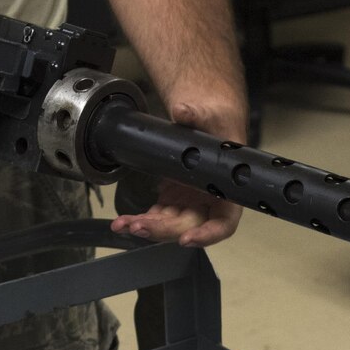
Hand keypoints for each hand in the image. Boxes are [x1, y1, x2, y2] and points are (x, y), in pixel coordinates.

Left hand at [112, 99, 245, 246]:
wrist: (206, 122)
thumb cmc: (217, 124)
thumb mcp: (211, 117)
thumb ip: (198, 115)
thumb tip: (182, 111)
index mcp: (227, 193)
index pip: (223, 224)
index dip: (207, 235)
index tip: (187, 238)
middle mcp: (208, 204)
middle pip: (188, 227)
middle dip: (162, 229)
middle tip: (139, 225)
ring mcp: (188, 204)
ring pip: (168, 225)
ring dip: (145, 227)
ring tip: (123, 224)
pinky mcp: (171, 200)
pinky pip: (155, 216)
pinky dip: (138, 220)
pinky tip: (122, 221)